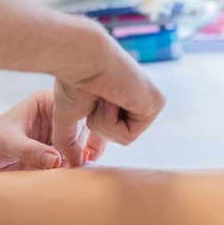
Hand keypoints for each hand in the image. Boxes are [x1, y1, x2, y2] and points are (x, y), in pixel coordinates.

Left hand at [0, 89, 101, 170]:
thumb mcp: (7, 143)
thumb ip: (30, 150)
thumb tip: (56, 160)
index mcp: (46, 102)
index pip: (73, 112)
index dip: (77, 131)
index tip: (79, 153)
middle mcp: (57, 115)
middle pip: (83, 130)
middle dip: (81, 149)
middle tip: (76, 167)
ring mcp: (59, 134)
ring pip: (82, 146)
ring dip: (79, 161)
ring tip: (73, 173)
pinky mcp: (57, 151)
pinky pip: (74, 159)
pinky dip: (75, 168)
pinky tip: (72, 176)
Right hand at [52, 25, 165, 166]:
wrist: (83, 60)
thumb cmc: (74, 80)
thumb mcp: (67, 116)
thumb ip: (68, 141)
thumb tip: (72, 165)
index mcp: (120, 97)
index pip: (116, 128)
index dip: (100, 140)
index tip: (90, 153)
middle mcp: (137, 98)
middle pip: (119, 137)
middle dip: (100, 126)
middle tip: (95, 99)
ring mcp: (148, 101)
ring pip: (124, 138)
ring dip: (104, 122)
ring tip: (102, 96)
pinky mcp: (156, 104)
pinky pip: (129, 135)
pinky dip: (111, 121)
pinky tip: (111, 98)